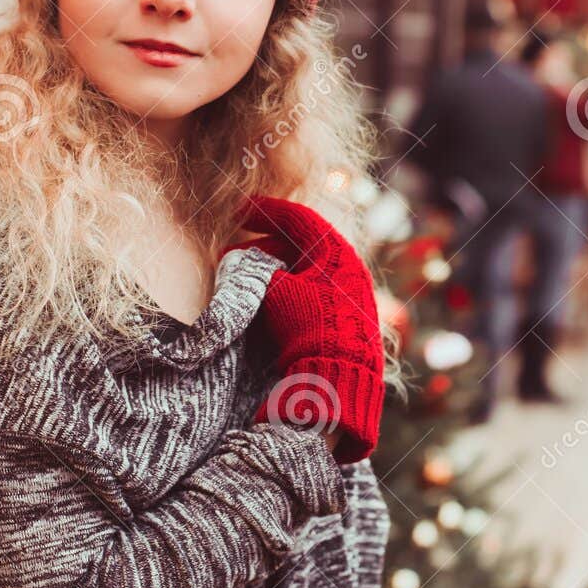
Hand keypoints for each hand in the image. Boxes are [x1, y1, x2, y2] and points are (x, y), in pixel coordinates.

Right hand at [228, 195, 384, 463]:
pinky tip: (272, 300)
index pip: (299, 219)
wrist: (339, 376)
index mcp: (337, 251)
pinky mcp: (350, 318)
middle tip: (234, 252)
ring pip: (308, 269)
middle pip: (303, 244)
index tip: (239, 211)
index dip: (266, 211)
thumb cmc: (309, 326)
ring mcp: (353, 293)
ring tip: (248, 277)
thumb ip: (258, 268)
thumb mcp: (276, 291)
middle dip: (266, 245)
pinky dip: (292, 288)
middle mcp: (350, 267)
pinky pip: (316, 290)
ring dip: (277, 268)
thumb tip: (242, 261)